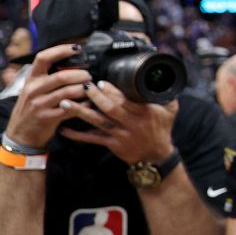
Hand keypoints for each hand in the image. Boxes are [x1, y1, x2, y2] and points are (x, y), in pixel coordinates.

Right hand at [4, 44, 92, 147]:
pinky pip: (70, 108)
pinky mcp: (47, 118)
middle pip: (62, 76)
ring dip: (84, 89)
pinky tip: (89, 103)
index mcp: (32, 79)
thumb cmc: (32, 108)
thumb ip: (49, 77)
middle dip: (81, 75)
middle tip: (89, 76)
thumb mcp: (34, 89)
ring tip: (91, 88)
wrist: (21, 133)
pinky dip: (83, 105)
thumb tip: (72, 63)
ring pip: (68, 92)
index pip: (43, 58)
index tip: (77, 48)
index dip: (61, 50)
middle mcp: (34, 89)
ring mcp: (40, 104)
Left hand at [60, 81, 177, 164]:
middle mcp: (132, 123)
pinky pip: (92, 139)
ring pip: (98, 122)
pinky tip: (64, 129)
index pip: (126, 100)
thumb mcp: (171, 111)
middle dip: (95, 97)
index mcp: (145, 113)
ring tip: (65, 103)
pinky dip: (77, 135)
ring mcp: (121, 135)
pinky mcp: (112, 144)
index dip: (112, 91)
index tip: (101, 82)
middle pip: (110, 109)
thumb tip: (165, 77)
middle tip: (82, 87)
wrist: (156, 157)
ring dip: (81, 112)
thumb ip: (168, 94)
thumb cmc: (162, 130)